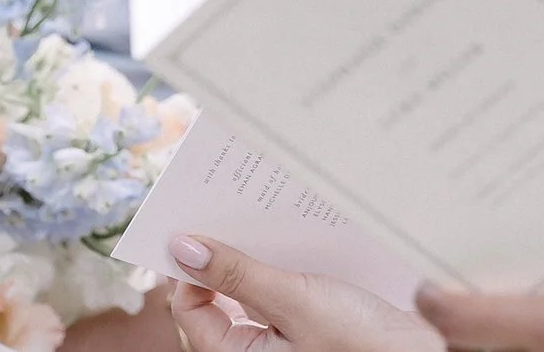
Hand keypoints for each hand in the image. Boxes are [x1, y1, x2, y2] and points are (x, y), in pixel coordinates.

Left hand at [167, 237, 441, 351]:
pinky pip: (293, 286)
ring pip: (259, 286)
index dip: (190, 266)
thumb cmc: (361, 345)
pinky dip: (296, 260)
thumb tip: (181, 247)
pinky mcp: (318, 321)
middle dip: (231, 251)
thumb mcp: (294, 303)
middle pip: (223, 294)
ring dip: (266, 252)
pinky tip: (310, 234)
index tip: (201, 220)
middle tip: (238, 206)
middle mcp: (258, 348)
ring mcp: (289, 335)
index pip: (190, 307)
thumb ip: (237, 275)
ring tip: (276, 215)